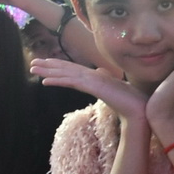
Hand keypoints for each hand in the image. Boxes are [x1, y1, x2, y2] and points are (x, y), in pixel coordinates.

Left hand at [32, 58, 147, 121]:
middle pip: (67, 68)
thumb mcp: (115, 90)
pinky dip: (57, 80)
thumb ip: (107, 82)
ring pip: (66, 73)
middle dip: (49, 64)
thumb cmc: (131, 103)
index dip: (60, 66)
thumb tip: (101, 73)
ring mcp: (94, 79)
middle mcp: (94, 75)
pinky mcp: (93, 86)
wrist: (139, 110)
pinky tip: (45, 81)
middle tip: (33, 62)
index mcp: (98, 77)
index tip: (47, 64)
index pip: (75, 70)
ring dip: (48, 70)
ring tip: (33, 68)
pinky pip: (71, 82)